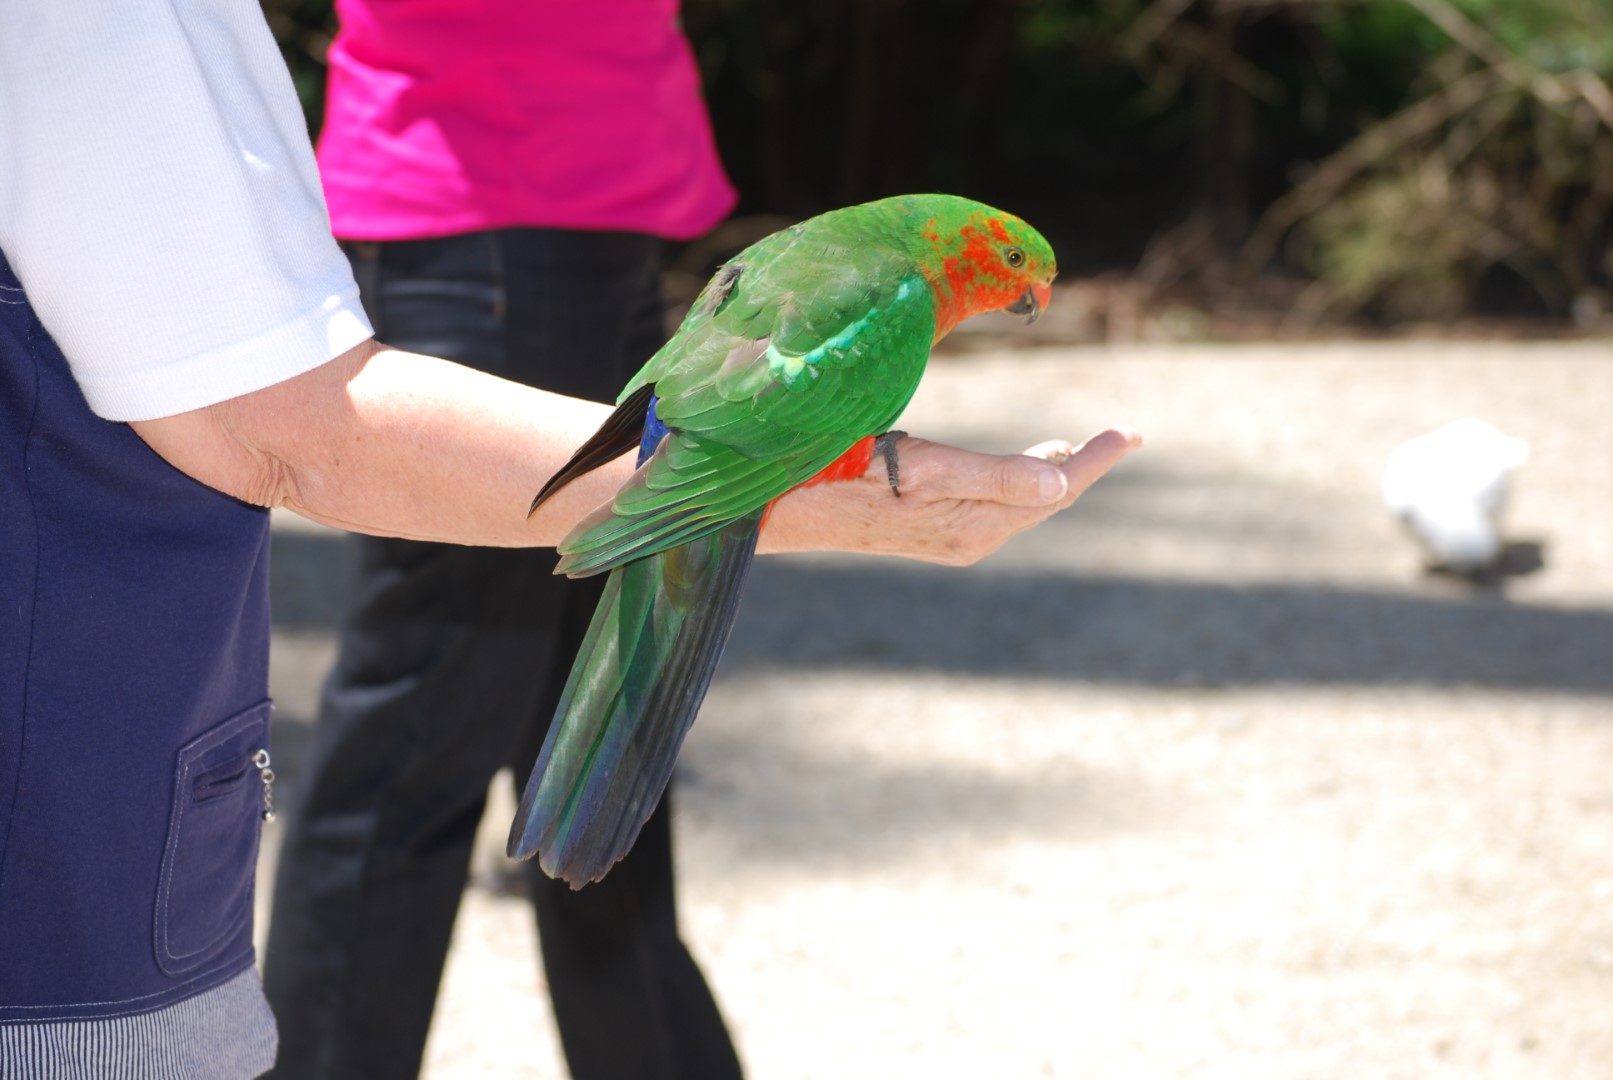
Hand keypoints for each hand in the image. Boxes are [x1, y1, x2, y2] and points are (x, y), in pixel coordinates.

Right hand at [758, 427, 1140, 564]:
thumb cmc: (852, 481)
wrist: (791, 509)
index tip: (1132, 432)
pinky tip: (1023, 466)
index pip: (1056, 488)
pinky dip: (1022, 480)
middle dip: (1085, 465)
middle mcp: (973, 537)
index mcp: (979, 525)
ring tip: (1081, 447)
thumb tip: (1062, 482)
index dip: (1097, 458)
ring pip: (1022, 502)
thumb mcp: (928, 470)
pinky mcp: (934, 529)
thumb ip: (997, 476)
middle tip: (1123, 435)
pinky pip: (998, 505)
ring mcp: (954, 536)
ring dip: (1054, 472)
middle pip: (1046, 499)